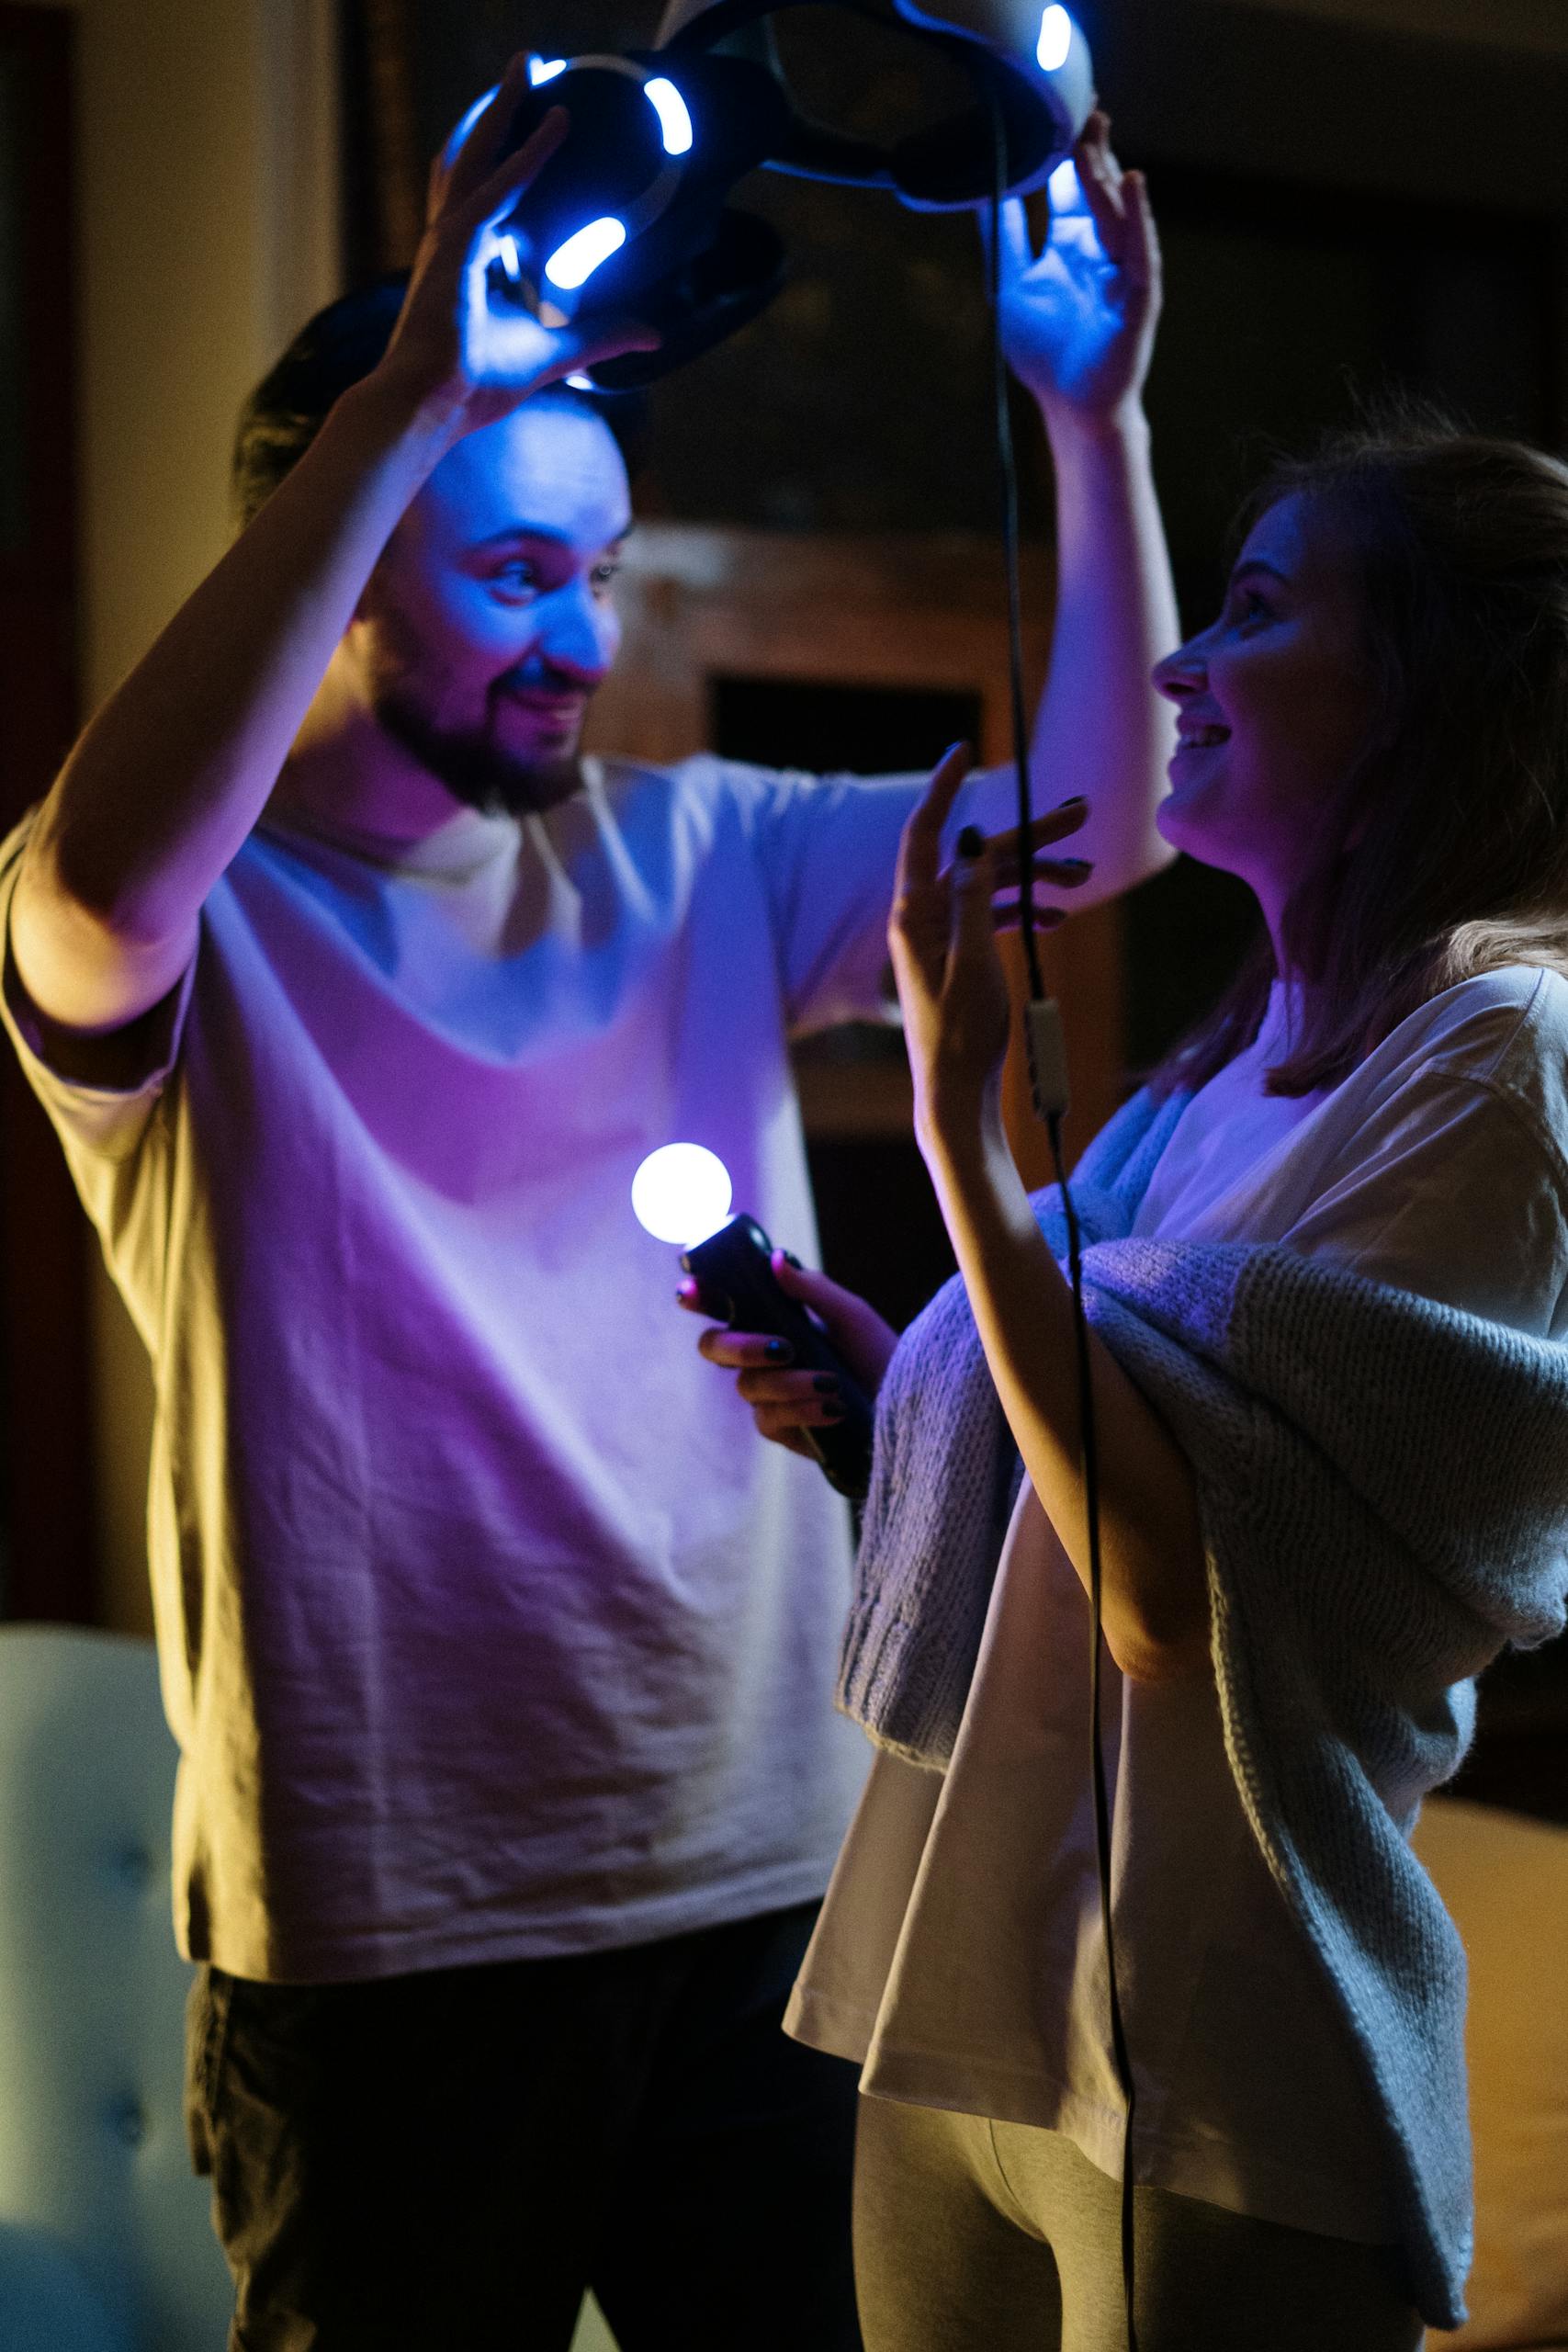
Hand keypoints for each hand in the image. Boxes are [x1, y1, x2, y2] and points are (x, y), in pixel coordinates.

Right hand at [376, 60, 658, 439]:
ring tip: (528, 68)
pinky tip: (553, 128)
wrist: (433, 406)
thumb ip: (602, 336)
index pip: (486, 189)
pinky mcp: (455, 248)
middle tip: (526, 67)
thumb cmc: (475, 385)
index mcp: (465, 258)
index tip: (534, 124)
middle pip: (477, 155)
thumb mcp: (558, 354)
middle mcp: (452, 238)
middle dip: (502, 108)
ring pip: (480, 154)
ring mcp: (449, 239)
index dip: (508, 154)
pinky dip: (525, 158)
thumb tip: (653, 333)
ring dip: (507, 109)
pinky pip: (496, 190)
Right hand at [678, 1254, 897, 1460]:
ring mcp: (765, 1393)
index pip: (722, 1304)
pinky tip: (832, 1409)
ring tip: (831, 1383)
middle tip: (782, 1347)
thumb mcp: (851, 1316)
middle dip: (740, 1346)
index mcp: (772, 1318)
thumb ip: (812, 1288)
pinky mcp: (778, 1427)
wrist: (902, 1406)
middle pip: (713, 1346)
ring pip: (746, 1385)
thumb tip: (775, 1258)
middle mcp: (760, 1354)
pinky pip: (768, 1418)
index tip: (689, 1289)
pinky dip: (802, 1409)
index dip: (697, 1296)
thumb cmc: (877, 1355)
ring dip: (789, 1383)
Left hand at [888, 744, 1090, 1145]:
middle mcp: (924, 917)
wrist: (956, 1092)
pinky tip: (1058, 914)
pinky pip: (995, 916)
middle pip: (977, 856)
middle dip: (1028, 834)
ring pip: (992, 884)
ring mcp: (944, 935)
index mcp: (914, 913)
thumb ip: (974, 898)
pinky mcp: (962, 956)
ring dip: (1037, 875)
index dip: (944, 789)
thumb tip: (975, 836)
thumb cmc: (960, 1034)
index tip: (964, 750)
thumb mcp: (973, 962)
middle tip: (1079, 812)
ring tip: (1085, 876)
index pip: (925, 833)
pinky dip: (1025, 908)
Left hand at [990, 110, 1159, 425]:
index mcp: (1072, 244)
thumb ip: (1003, 237)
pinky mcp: (1138, 299)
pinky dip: (1138, 218)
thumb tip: (980, 191)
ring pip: (1116, 212)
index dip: (1065, 148)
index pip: (1071, 183)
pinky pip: (1142, 251)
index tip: (1057, 107)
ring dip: (1106, 172)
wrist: (1072, 409)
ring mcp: (1123, 272)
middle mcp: (1101, 250)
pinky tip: (1134, 184)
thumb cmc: (1048, 353)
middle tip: (1083, 102)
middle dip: (1091, 147)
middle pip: (1097, 187)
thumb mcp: (1012, 283)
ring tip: (1095, 134)